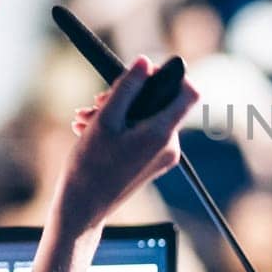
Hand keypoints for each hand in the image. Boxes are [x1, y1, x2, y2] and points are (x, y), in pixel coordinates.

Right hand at [56, 58, 198, 231]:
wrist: (82, 209)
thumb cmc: (90, 167)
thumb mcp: (105, 120)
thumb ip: (127, 87)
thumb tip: (144, 62)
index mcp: (162, 134)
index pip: (189, 93)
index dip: (170, 76)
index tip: (143, 72)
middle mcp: (169, 146)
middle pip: (161, 103)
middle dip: (129, 95)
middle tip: (98, 99)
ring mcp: (162, 157)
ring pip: (146, 118)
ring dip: (116, 111)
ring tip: (86, 118)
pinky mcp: (152, 163)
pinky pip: (141, 133)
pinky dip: (119, 127)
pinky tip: (91, 129)